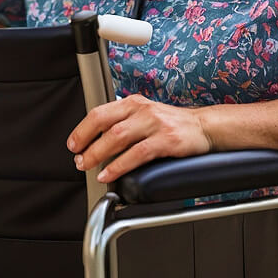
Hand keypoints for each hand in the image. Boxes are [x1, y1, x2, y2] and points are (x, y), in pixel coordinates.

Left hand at [67, 94, 212, 182]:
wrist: (204, 127)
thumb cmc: (171, 124)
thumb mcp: (144, 116)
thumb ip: (123, 123)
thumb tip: (96, 140)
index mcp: (132, 103)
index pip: (99, 112)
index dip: (82, 129)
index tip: (73, 143)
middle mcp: (141, 109)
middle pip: (104, 124)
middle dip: (86, 143)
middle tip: (78, 159)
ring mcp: (154, 123)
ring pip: (117, 138)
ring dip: (98, 154)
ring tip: (89, 167)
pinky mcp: (166, 140)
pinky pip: (137, 154)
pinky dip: (119, 166)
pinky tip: (110, 174)